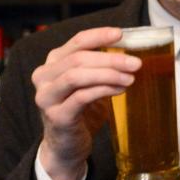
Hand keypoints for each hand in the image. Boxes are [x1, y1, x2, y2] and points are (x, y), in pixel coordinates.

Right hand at [32, 27, 138, 179]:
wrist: (66, 146)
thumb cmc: (81, 112)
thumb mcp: (90, 85)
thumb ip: (101, 69)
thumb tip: (131, 55)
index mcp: (53, 63)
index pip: (76, 42)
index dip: (99, 35)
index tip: (121, 34)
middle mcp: (44, 77)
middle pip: (78, 58)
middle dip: (110, 59)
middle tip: (135, 63)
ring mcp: (47, 97)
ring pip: (77, 76)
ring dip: (108, 74)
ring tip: (130, 78)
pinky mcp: (56, 116)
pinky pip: (81, 97)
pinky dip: (103, 90)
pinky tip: (120, 90)